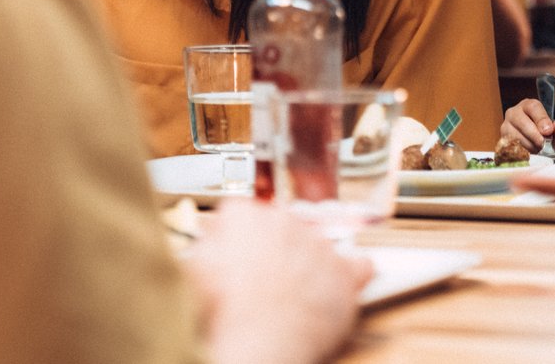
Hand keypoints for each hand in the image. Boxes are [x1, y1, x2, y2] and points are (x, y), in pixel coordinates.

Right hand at [186, 200, 371, 363]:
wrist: (258, 342)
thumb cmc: (225, 314)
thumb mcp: (193, 270)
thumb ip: (208, 243)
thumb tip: (215, 237)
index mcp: (246, 216)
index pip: (246, 213)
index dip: (241, 238)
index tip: (241, 253)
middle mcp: (286, 222)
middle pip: (284, 226)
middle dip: (276, 249)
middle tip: (264, 279)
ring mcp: (319, 245)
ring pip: (318, 245)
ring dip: (309, 264)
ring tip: (294, 294)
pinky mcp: (344, 274)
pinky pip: (360, 264)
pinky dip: (352, 275)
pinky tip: (339, 287)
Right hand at [500, 98, 554, 151]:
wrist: (532, 142)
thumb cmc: (542, 133)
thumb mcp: (553, 130)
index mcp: (528, 105)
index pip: (533, 107)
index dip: (541, 119)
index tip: (548, 131)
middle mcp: (513, 113)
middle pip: (523, 122)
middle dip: (535, 136)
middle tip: (544, 145)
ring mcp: (505, 127)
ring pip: (516, 137)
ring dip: (530, 147)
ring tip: (539, 151)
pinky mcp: (502, 141)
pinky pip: (511, 148)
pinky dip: (523, 153)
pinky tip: (531, 155)